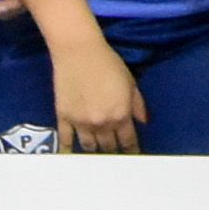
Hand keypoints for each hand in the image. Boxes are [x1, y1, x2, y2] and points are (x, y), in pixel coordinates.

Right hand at [54, 34, 147, 153]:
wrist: (79, 53)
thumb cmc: (108, 63)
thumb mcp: (130, 82)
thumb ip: (138, 104)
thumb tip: (144, 122)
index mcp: (121, 115)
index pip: (128, 140)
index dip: (132, 150)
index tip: (133, 156)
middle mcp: (102, 123)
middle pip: (109, 146)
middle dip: (114, 151)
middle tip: (115, 156)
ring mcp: (81, 123)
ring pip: (89, 146)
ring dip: (95, 152)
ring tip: (97, 156)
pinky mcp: (64, 117)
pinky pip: (66, 139)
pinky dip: (69, 149)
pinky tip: (71, 156)